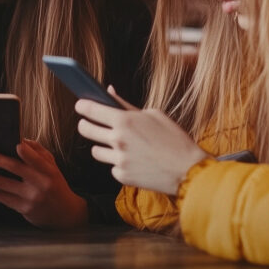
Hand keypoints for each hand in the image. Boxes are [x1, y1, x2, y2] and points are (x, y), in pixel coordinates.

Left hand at [0, 140, 87, 229]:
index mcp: (49, 171)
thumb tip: (22, 139)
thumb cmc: (56, 185)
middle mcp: (41, 184)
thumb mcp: (53, 167)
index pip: (37, 159)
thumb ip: (39, 152)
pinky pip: (3, 198)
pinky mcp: (23, 209)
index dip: (27, 152)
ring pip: (5, 185)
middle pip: (16, 168)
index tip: (15, 142)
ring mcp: (31, 197)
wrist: (64, 214)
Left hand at [75, 86, 209, 195]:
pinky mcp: (122, 176)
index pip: (91, 110)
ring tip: (117, 144)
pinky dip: (119, 163)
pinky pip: (112, 166)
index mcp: (125, 121)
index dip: (82, 106)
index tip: (80, 105)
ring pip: (95, 151)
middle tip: (88, 123)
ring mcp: (119, 160)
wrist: (188, 170)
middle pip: (85, 130)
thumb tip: (108, 92)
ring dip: (102, 146)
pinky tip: (133, 160)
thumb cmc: (174, 139)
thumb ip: (126, 105)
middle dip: (85, 124)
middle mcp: (118, 140)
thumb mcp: (153, 115)